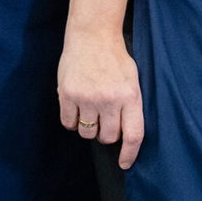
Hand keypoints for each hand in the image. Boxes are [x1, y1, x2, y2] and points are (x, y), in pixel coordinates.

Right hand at [57, 29, 145, 168]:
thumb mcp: (132, 80)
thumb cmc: (115, 59)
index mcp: (130, 96)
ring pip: (87, 133)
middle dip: (107, 134)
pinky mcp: (68, 95)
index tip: (124, 164)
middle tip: (105, 119)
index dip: (130, 154)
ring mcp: (87, 98)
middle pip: (108, 137)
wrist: (92, 36)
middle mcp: (110, 99)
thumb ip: (130, 106)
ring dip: (89, 128)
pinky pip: (69, 124)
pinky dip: (72, 122)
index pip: (134, 135)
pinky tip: (77, 108)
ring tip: (91, 110)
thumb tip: (125, 135)